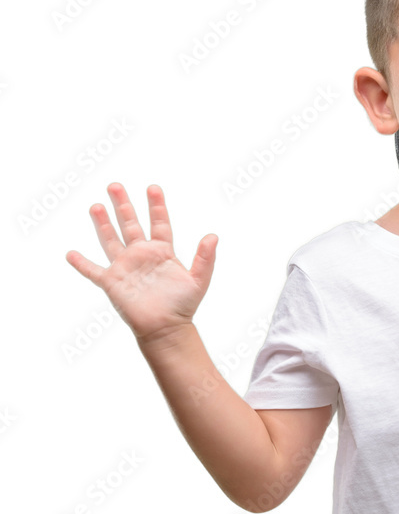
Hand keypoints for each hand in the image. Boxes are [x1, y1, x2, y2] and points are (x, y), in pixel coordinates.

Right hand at [66, 183, 217, 342]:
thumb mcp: (199, 279)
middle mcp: (142, 256)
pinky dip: (81, 263)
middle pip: (130, 225)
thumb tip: (213, 236)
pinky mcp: (112, 282)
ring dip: (103, 223)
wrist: (166, 328)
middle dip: (123, 205)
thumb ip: (206, 258)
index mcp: (163, 252)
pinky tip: (71, 254)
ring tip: (95, 205)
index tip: (153, 188)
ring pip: (111, 240)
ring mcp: (126, 268)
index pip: (159, 223)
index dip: (157, 206)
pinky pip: (92, 271)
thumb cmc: (184, 306)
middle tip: (114, 185)